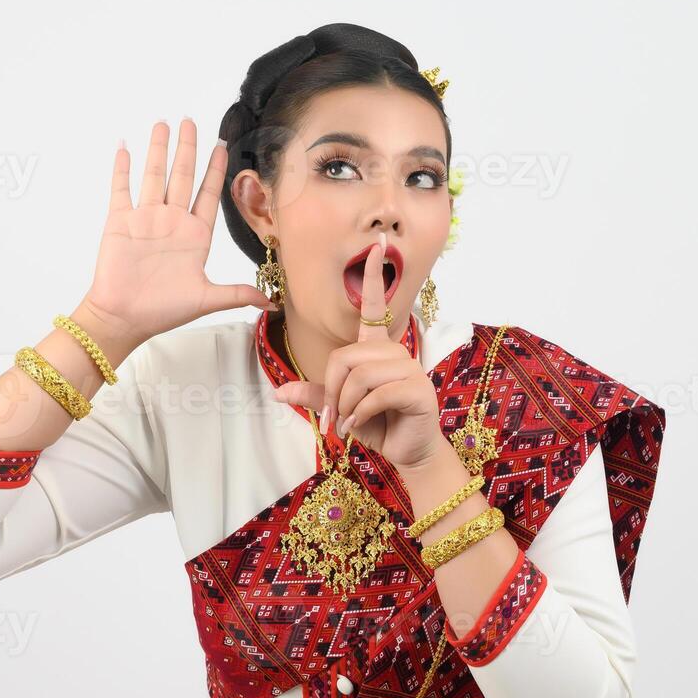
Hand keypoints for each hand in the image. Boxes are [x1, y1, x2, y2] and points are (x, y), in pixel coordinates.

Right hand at [81, 118, 276, 345]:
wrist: (124, 318)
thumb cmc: (163, 311)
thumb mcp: (206, 300)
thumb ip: (238, 294)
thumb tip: (273, 301)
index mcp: (195, 235)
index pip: (208, 194)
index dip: (215, 169)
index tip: (222, 146)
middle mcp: (172, 221)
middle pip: (183, 176)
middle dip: (188, 148)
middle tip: (191, 120)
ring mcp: (146, 219)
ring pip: (154, 175)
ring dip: (158, 149)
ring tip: (163, 123)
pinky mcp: (120, 222)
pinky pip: (122, 189)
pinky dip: (122, 167)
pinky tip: (125, 146)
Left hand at [272, 234, 446, 472]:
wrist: (408, 451)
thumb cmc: (378, 424)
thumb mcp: (341, 408)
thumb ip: (316, 395)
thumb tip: (278, 392)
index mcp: (378, 350)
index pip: (375, 305)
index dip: (374, 276)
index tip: (376, 246)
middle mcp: (395, 352)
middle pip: (346, 355)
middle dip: (332, 389)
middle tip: (334, 415)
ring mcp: (410, 369)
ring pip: (359, 374)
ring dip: (345, 404)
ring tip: (348, 421)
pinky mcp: (418, 389)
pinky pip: (376, 393)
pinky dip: (360, 413)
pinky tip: (360, 424)